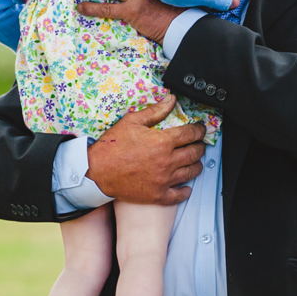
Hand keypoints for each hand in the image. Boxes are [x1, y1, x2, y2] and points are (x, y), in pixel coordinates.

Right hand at [86, 96, 205, 204]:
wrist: (96, 171)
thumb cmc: (111, 147)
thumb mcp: (132, 122)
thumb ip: (155, 111)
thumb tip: (171, 100)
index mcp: (162, 142)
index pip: (190, 134)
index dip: (199, 130)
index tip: (200, 129)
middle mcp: (167, 161)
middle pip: (195, 153)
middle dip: (200, 146)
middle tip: (200, 144)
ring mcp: (163, 180)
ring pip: (191, 172)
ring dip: (197, 165)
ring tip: (195, 161)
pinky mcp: (157, 195)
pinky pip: (179, 195)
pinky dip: (185, 191)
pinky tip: (186, 187)